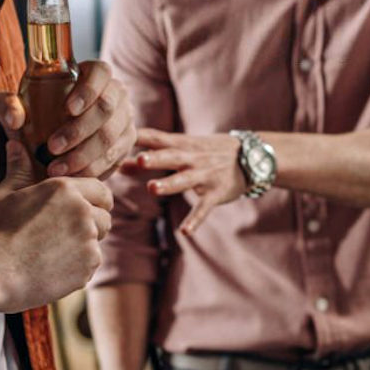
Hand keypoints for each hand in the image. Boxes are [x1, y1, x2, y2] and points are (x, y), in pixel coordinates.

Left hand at [0, 60, 134, 179]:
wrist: (50, 136)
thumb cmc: (35, 113)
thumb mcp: (15, 106)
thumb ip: (6, 105)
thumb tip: (15, 118)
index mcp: (94, 74)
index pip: (100, 73)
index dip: (88, 90)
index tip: (68, 109)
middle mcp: (116, 93)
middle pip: (107, 108)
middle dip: (79, 131)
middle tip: (52, 148)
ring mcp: (125, 119)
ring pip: (112, 137)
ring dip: (84, 156)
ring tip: (56, 170)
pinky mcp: (127, 143)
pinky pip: (115, 158)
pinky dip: (93, 170)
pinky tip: (72, 177)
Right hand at [0, 139, 112, 311]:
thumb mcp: (0, 196)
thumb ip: (17, 170)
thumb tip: (16, 144)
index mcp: (65, 188)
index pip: (99, 189)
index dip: (94, 199)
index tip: (82, 208)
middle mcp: (83, 211)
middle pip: (104, 216)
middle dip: (92, 223)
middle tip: (67, 234)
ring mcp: (88, 240)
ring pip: (97, 242)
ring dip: (84, 246)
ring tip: (56, 252)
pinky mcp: (87, 267)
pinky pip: (90, 266)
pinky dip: (77, 268)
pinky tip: (52, 269)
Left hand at [128, 128, 244, 233]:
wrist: (250, 157)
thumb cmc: (206, 152)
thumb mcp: (183, 149)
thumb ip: (151, 156)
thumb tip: (119, 165)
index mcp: (182, 144)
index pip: (159, 137)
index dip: (141, 137)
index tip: (122, 137)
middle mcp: (193, 158)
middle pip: (172, 157)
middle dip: (156, 158)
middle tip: (140, 159)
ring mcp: (205, 175)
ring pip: (185, 180)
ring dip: (169, 184)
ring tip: (152, 188)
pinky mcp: (216, 193)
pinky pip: (204, 207)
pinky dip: (195, 219)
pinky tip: (184, 231)